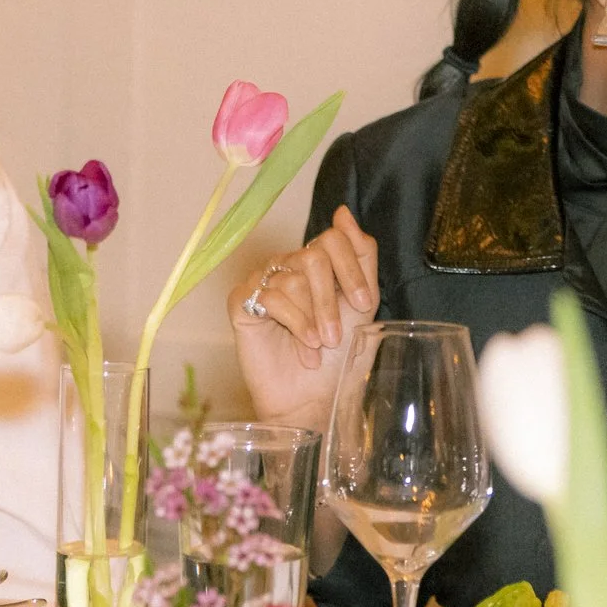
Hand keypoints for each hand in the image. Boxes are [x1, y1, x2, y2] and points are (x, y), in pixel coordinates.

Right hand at [227, 205, 378, 427]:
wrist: (312, 395)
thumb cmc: (337, 353)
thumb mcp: (361, 302)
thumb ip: (360, 256)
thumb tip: (342, 211)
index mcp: (317, 262)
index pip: (335, 238)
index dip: (351, 270)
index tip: (365, 303)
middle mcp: (288, 265)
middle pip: (313, 257)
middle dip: (331, 301)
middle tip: (336, 335)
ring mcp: (262, 281)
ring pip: (293, 280)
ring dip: (313, 319)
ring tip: (317, 346)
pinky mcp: (241, 302)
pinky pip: (270, 297)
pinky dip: (294, 324)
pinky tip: (303, 347)